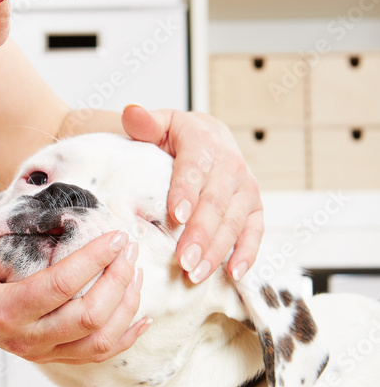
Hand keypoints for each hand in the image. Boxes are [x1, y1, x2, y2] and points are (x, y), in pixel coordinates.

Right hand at [0, 231, 150, 364]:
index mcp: (4, 312)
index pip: (59, 287)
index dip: (92, 261)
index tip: (114, 235)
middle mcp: (28, 338)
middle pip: (88, 316)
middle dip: (117, 280)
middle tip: (130, 247)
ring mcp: (42, 351)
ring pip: (100, 340)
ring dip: (126, 306)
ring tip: (137, 270)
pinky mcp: (53, 356)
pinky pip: (98, 354)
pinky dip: (126, 337)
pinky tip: (143, 317)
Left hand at [122, 105, 263, 283]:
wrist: (212, 137)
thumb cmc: (180, 137)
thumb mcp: (161, 124)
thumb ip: (145, 123)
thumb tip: (131, 112)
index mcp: (204, 143)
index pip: (194, 169)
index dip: (186, 193)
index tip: (176, 217)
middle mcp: (230, 166)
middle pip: (215, 203)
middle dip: (200, 234)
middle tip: (184, 261)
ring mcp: (246, 188)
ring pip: (234, 222)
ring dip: (218, 251)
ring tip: (197, 274)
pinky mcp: (255, 207)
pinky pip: (255, 232)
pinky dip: (247, 253)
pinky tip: (234, 274)